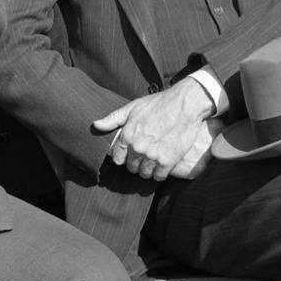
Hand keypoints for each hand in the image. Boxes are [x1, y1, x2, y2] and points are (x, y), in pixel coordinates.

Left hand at [91, 78, 216, 181]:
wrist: (185, 105)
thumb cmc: (158, 104)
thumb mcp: (133, 108)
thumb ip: (113, 119)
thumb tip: (95, 125)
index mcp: (127, 135)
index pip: (118, 159)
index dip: (124, 156)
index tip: (130, 153)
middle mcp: (138, 148)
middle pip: (131, 168)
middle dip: (136, 163)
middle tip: (144, 156)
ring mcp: (153, 156)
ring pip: (145, 174)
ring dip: (148, 169)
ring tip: (154, 160)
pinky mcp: (168, 161)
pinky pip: (159, 177)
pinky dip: (160, 173)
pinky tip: (163, 164)